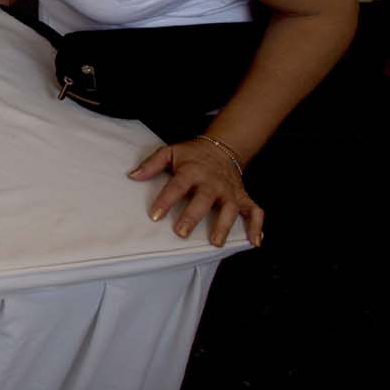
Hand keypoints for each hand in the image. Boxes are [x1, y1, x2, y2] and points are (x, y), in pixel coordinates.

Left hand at [129, 139, 263, 246]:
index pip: (177, 186)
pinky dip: (257, 226)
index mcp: (192, 171)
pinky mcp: (242, 197)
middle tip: (181, 233)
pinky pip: (254, 212)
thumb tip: (132, 176)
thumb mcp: (170, 152)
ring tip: (215, 242)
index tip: (154, 216)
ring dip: (223, 225)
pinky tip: (254, 242)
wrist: (222, 148)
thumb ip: (151, 164)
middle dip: (193, 216)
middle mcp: (212, 182)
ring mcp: (230, 191)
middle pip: (203, 200)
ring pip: (230, 209)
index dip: (165, 201)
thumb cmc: (192, 155)